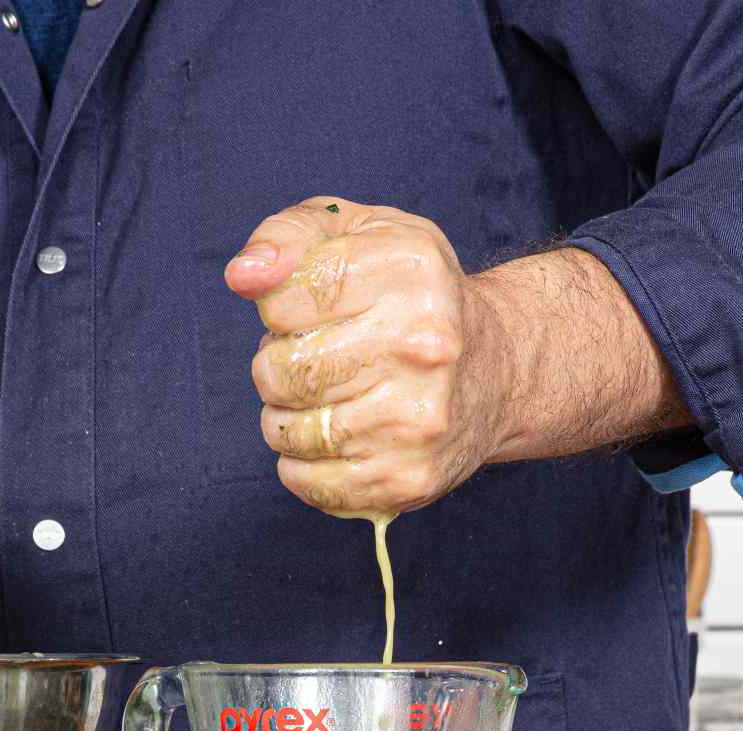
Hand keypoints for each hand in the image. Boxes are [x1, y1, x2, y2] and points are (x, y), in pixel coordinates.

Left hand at [225, 200, 686, 516]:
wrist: (499, 372)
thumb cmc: (414, 298)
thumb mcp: (364, 236)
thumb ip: (291, 238)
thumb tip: (243, 274)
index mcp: (409, 272)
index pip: (287, 297)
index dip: (277, 309)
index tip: (303, 311)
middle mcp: (423, 347)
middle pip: (283, 370)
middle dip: (276, 366)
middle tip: (308, 361)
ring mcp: (417, 421)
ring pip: (289, 431)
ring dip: (285, 418)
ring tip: (320, 401)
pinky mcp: (409, 478)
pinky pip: (309, 481)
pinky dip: (301, 464)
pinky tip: (331, 440)